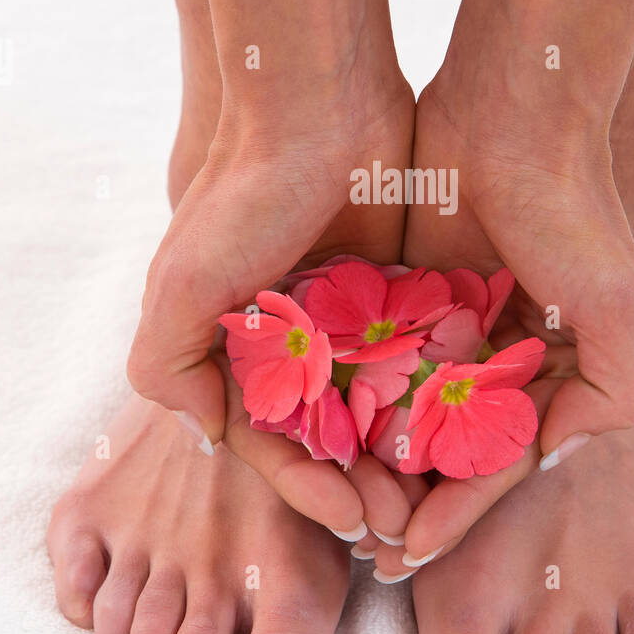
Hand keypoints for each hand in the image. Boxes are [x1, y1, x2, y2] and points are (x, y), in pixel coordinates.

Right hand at [126, 76, 422, 537]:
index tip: (351, 522)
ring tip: (436, 495)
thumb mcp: (179, 288)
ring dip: (402, 459)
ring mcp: (349, 323)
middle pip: (333, 439)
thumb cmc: (239, 199)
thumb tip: (207, 438)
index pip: (274, 444)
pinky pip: (420, 365)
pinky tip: (465, 441)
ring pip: (381, 412)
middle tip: (402, 524)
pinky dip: (435, 405)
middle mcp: (293, 346)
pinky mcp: (401, 296)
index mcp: (238, 352)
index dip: (308, 490)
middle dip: (361, 486)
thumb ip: (168, 369)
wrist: (317, 110)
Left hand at [379, 77, 633, 573]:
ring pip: (394, 415)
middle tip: (364, 545)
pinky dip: (340, 400)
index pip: (495, 465)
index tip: (413, 553)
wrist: (511, 117)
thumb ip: (609, 396)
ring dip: (367, 463)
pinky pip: (363, 361)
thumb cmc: (574, 213)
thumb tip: (550, 458)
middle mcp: (490, 361)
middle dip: (405, 501)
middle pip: (439, 452)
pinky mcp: (394, 296)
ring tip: (331, 506)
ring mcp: (440, 331)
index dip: (457, 513)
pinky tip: (308, 438)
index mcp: (544, 374)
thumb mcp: (618, 309)